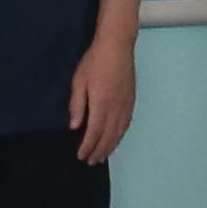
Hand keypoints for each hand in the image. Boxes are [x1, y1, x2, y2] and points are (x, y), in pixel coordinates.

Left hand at [69, 33, 137, 165]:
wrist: (117, 46)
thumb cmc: (95, 61)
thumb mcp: (79, 81)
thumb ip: (77, 105)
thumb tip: (75, 126)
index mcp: (101, 104)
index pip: (94, 133)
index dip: (87, 147)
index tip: (81, 156)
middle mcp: (116, 108)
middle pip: (108, 137)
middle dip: (99, 151)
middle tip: (91, 162)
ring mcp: (126, 105)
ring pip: (119, 132)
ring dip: (110, 146)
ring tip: (102, 156)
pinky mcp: (131, 100)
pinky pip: (126, 124)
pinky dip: (120, 136)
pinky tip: (115, 138)